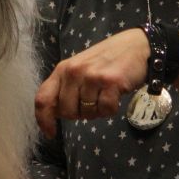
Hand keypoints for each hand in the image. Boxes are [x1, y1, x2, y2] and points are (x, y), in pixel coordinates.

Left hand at [33, 27, 149, 138]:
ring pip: (87, 112)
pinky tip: (115, 95)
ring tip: (104, 94)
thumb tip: (54, 114)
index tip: (50, 133)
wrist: (135, 45)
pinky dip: (111, 109)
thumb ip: (65, 88)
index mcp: (62, 69)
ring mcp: (91, 76)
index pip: (43, 98)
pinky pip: (106, 110)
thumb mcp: (79, 69)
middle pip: (66, 111)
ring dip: (97, 111)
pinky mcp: (110, 82)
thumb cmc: (105, 60)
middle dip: (78, 114)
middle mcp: (73, 72)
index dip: (43, 119)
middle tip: (91, 102)